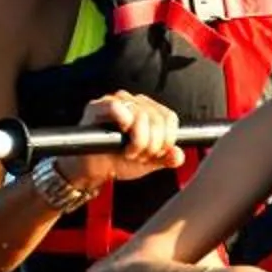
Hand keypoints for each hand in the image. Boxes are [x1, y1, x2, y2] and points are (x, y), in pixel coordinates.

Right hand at [62, 91, 185, 189]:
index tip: (156, 154)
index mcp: (150, 110)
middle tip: (140, 157)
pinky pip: (118, 107)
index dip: (167, 139)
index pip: (169, 117)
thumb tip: (179, 155)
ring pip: (141, 115)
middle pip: (157, 119)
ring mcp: (117, 101)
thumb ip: (165, 158)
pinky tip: (119, 141)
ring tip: (129, 153)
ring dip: (139, 141)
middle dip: (152, 145)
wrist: (92, 170)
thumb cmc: (117, 160)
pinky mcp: (98, 106)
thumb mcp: (147, 162)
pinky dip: (124, 125)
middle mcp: (135, 101)